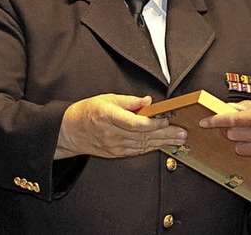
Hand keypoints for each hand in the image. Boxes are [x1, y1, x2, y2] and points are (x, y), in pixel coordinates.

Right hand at [55, 94, 186, 158]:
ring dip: (162, 142)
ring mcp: (114, 146)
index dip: (152, 123)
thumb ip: (129, 100)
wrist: (69, 132)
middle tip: (181, 133)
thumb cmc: (87, 112)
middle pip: (143, 136)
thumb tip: (147, 100)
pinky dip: (151, 148)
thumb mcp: (106, 98)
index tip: (166, 119)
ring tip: (178, 139)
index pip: (134, 123)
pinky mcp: (115, 153)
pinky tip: (163, 145)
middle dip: (165, 135)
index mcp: (108, 116)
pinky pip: (136, 151)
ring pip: (142, 145)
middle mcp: (112, 133)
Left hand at [198, 100, 250, 164]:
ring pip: (239, 148)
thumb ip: (249, 106)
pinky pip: (250, 156)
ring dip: (240, 142)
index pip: (232, 118)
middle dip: (230, 131)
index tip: (205, 122)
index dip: (216, 121)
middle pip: (232, 134)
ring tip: (250, 136)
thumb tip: (232, 107)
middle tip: (233, 127)